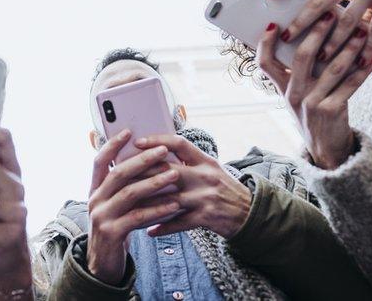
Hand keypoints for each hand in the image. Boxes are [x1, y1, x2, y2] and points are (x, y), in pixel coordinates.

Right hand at [85, 130, 181, 285]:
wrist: (103, 264)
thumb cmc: (117, 227)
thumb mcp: (116, 205)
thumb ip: (125, 187)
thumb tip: (149, 161)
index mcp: (95, 189)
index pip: (99, 161)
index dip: (112, 145)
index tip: (128, 131)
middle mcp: (94, 200)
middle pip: (118, 173)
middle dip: (142, 160)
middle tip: (163, 150)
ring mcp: (101, 217)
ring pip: (129, 193)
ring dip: (154, 182)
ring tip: (174, 174)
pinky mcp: (111, 233)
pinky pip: (137, 217)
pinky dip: (157, 209)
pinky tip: (173, 204)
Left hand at [132, 135, 251, 237]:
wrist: (250, 214)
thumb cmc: (225, 189)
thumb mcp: (211, 169)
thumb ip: (189, 161)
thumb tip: (158, 152)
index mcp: (205, 160)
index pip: (179, 143)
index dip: (157, 141)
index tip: (137, 142)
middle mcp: (205, 176)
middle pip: (168, 171)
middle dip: (143, 174)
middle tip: (121, 176)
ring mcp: (205, 197)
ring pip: (169, 199)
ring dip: (147, 204)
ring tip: (128, 206)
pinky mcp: (206, 217)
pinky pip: (179, 222)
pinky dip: (163, 227)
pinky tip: (149, 230)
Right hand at [257, 14, 371, 169]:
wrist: (326, 149)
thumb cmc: (314, 113)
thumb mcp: (299, 95)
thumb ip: (301, 71)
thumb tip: (315, 36)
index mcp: (282, 88)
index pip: (264, 63)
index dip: (266, 43)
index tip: (275, 23)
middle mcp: (293, 94)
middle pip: (301, 57)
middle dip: (316, 32)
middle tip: (330, 15)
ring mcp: (311, 104)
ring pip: (331, 68)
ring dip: (348, 48)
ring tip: (361, 32)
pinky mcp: (331, 111)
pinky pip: (350, 86)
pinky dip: (364, 71)